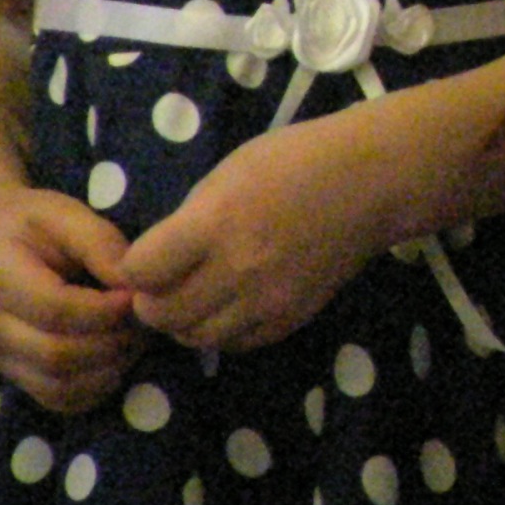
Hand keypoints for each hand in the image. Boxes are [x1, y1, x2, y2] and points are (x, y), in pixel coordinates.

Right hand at [0, 188, 140, 412]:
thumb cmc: (34, 226)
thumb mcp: (65, 214)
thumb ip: (101, 244)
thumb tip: (133, 284)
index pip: (55, 310)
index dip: (105, 309)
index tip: (136, 295)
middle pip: (55, 354)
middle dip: (112, 341)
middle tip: (144, 320)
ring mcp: (0, 357)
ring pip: (57, 385)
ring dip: (108, 368)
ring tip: (135, 338)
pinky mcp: (15, 375)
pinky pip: (57, 399)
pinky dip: (95, 388)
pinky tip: (117, 359)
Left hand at [117, 113, 381, 351]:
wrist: (371, 182)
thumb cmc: (297, 160)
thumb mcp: (229, 172)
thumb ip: (190, 219)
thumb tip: (161, 258)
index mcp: (215, 223)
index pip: (141, 272)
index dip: (133, 267)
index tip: (142, 259)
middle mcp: (237, 269)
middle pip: (162, 314)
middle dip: (152, 300)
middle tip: (163, 283)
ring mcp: (267, 300)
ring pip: (196, 337)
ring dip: (185, 320)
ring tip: (196, 295)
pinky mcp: (291, 318)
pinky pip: (236, 343)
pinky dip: (223, 329)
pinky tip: (231, 303)